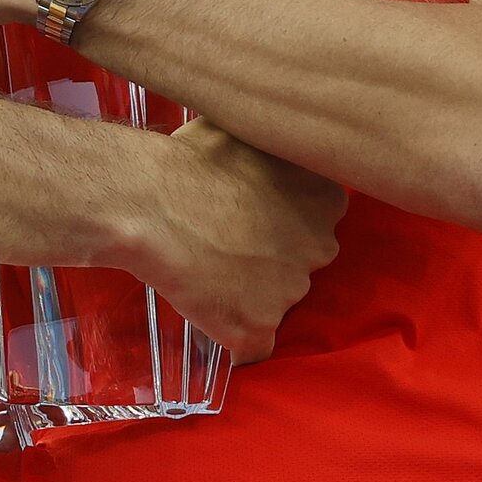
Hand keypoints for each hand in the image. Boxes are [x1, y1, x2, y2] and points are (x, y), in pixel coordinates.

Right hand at [142, 119, 348, 362]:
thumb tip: (270, 149)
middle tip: (227, 242)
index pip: (317, 220)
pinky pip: (252, 347)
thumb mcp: (254, 134)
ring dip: (249, 292)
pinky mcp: (257, 328)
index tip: (252, 216)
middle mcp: (320, 248)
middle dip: (271, 257)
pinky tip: (209, 316)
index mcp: (327, 199)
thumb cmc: (196, 159)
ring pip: (275, 301)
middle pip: (300, 262)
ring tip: (205, 269)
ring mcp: (291, 292)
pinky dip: (233, 339)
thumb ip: (278, 151)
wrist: (154, 202)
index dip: (283, 220)